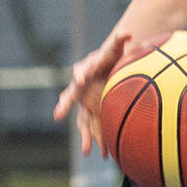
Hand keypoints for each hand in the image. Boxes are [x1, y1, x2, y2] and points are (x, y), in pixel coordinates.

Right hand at [52, 34, 135, 156]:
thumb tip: (127, 32)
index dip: (80, 74)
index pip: (81, 70)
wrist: (107, 68)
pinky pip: (89, 126)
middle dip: (65, 104)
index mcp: (86, 69)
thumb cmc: (111, 57)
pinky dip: (92, 139)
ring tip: (86, 150)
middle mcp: (80, 87)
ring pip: (79, 117)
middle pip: (70, 95)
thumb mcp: (115, 49)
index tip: (80, 79)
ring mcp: (83, 101)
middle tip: (59, 113)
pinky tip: (98, 154)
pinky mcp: (90, 111)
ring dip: (83, 133)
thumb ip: (119, 40)